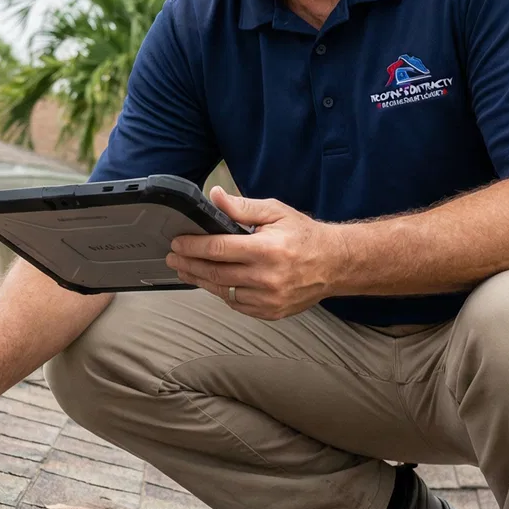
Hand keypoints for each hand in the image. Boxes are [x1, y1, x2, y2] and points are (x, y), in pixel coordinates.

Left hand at [165, 186, 342, 319]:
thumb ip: (242, 207)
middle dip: (189, 264)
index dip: (193, 246)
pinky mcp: (271, 312)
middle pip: (215, 273)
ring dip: (200, 280)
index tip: (177, 242)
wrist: (335, 264)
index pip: (218, 249)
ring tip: (185, 270)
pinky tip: (212, 282)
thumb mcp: (275, 212)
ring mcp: (269, 298)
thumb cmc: (305, 236)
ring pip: (223, 291)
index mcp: (267, 249)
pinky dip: (222, 292)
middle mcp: (267, 277)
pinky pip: (237, 304)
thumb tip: (214, 196)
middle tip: (173, 257)